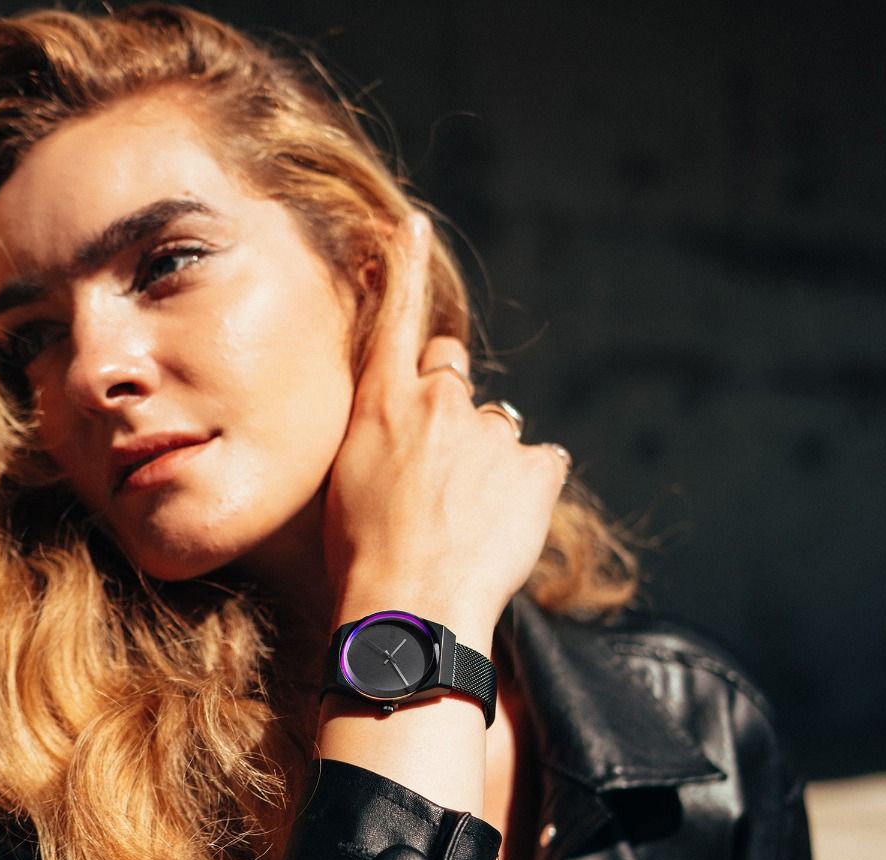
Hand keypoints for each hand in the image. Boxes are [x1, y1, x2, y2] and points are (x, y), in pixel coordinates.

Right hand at [323, 213, 568, 649]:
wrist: (408, 607)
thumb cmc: (359, 557)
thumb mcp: (343, 484)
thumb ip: (379, 437)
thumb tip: (408, 432)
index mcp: (383, 402)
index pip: (395, 314)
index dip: (404, 266)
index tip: (411, 225)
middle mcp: (439, 401)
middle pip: (453, 369)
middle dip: (449, 399)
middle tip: (440, 460)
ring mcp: (493, 433)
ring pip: (498, 428)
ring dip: (488, 459)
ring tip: (467, 518)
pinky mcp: (537, 468)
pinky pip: (542, 463)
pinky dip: (530, 488)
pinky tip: (505, 525)